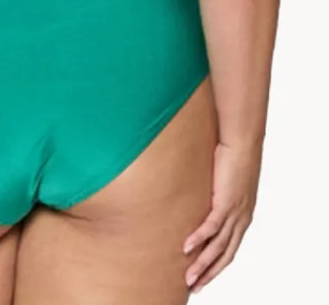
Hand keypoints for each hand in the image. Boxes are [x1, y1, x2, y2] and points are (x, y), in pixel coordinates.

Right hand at [183, 141, 260, 293]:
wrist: (242, 142)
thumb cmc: (233, 156)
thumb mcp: (224, 181)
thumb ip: (214, 193)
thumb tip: (197, 195)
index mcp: (242, 217)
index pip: (230, 250)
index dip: (216, 266)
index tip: (203, 277)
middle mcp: (241, 219)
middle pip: (224, 255)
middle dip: (208, 273)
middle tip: (193, 287)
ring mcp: (234, 212)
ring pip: (217, 246)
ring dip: (202, 263)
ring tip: (188, 276)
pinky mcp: (225, 202)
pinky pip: (211, 226)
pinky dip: (199, 238)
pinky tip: (186, 247)